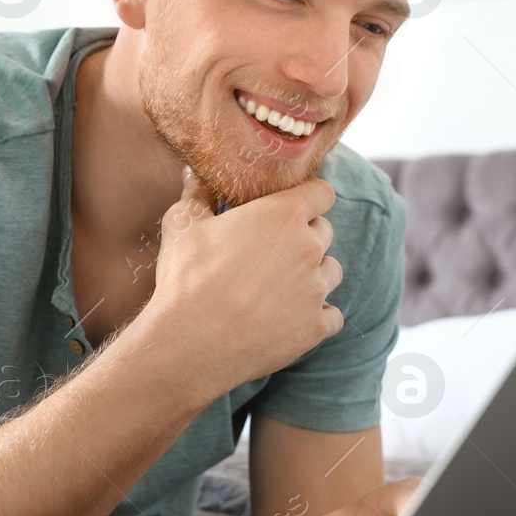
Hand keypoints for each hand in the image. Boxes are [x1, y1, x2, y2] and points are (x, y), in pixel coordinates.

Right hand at [144, 168, 343, 395]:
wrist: (190, 344)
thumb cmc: (186, 278)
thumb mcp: (183, 225)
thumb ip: (197, 194)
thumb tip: (194, 172)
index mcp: (283, 215)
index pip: (322, 193)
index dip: (308, 197)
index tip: (292, 205)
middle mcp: (309, 248)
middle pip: (325, 231)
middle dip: (304, 235)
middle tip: (272, 249)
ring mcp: (316, 290)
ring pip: (332, 272)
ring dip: (313, 274)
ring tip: (280, 285)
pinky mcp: (316, 327)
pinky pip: (332, 315)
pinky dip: (316, 316)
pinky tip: (289, 317)